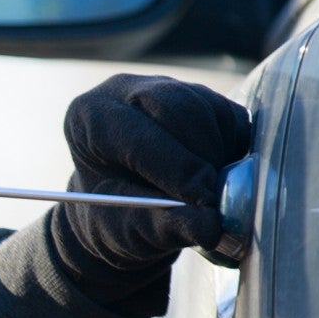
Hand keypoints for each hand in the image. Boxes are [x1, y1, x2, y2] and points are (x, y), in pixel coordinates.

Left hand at [45, 73, 251, 314]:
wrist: (127, 207)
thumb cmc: (116, 218)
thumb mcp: (129, 230)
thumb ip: (163, 227)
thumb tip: (210, 225)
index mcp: (88, 117)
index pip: (134, 132)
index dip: (173, 166)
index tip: (202, 197)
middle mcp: (124, 91)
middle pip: (175, 106)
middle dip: (200, 155)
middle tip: (214, 197)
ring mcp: (166, 87)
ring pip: (206, 108)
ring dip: (217, 155)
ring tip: (209, 193)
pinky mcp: (202, 97)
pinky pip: (230, 117)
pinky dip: (231, 150)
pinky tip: (215, 176)